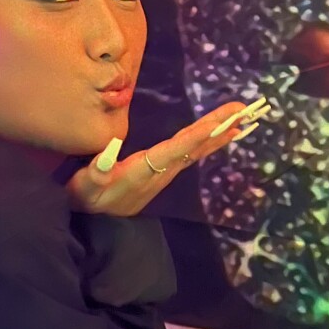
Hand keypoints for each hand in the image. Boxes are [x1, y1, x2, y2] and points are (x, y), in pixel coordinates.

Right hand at [66, 97, 267, 216]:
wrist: (93, 219)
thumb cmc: (87, 197)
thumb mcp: (85, 186)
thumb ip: (95, 172)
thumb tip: (105, 155)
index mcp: (144, 169)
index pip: (176, 148)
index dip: (198, 134)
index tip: (220, 121)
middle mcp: (161, 170)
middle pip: (193, 146)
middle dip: (217, 126)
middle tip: (242, 109)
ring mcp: (165, 172)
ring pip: (196, 149)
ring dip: (218, 133)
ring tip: (240, 119)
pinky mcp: (164, 172)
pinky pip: (191, 152)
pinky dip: (208, 140)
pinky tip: (219, 134)